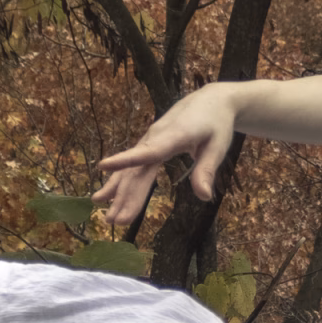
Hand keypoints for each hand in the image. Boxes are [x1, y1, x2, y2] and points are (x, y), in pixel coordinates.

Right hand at [94, 85, 238, 226]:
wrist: (211, 101)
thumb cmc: (216, 123)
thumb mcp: (218, 146)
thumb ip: (207, 170)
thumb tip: (204, 196)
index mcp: (174, 136)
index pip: (148, 151)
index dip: (126, 159)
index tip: (103, 166)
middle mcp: (155, 137)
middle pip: (137, 170)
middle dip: (125, 196)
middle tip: (114, 221)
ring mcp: (150, 141)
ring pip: (132, 170)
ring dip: (119, 193)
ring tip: (108, 216)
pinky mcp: (149, 145)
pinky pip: (135, 166)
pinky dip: (122, 182)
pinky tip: (109, 196)